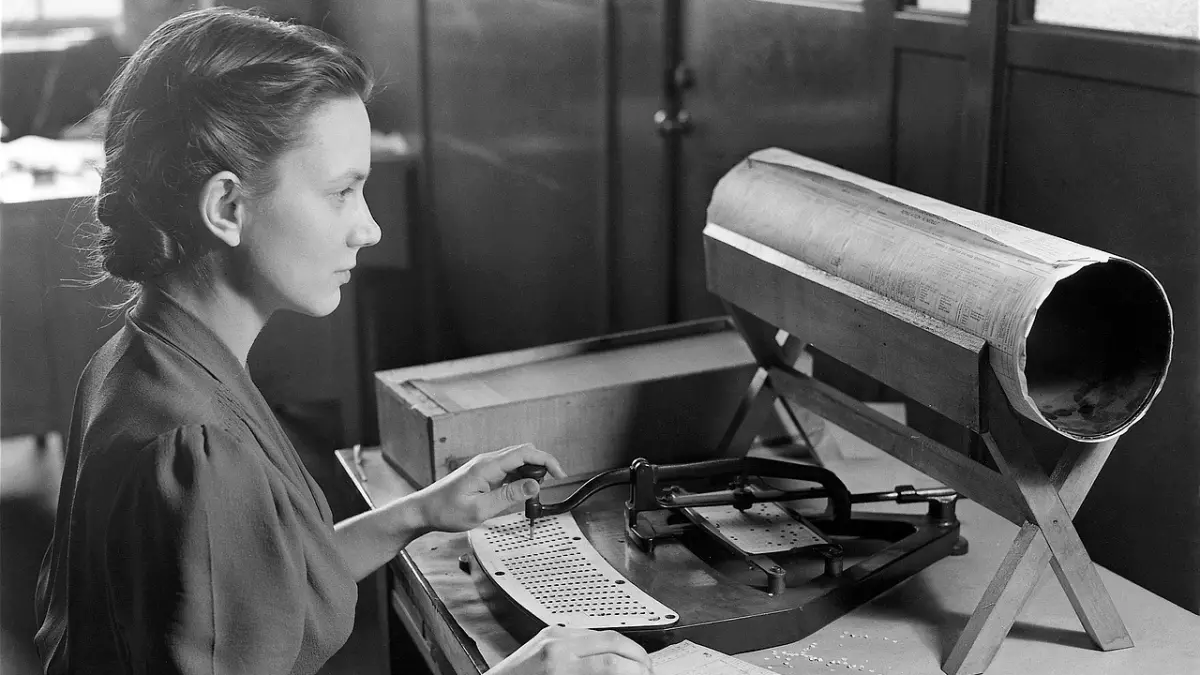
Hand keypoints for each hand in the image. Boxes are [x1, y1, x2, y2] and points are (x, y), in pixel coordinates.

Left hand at [414, 444, 566, 532]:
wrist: (424, 510)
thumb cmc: (446, 511)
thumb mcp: (480, 509)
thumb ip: (509, 496)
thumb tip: (534, 485)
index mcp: (487, 466)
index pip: (525, 453)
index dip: (547, 461)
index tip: (560, 474)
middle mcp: (487, 461)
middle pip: (524, 452)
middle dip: (542, 465)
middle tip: (551, 485)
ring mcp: (485, 466)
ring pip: (517, 460)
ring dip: (531, 473)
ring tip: (533, 494)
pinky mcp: (484, 473)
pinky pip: (508, 469)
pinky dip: (520, 477)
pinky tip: (520, 493)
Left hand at [492, 626, 652, 674]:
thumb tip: (621, 674)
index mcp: (559, 665)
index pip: (612, 663)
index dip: (636, 669)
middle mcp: (556, 644)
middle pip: (613, 640)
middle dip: (637, 655)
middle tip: (648, 669)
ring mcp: (552, 634)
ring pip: (601, 633)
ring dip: (623, 647)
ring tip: (633, 664)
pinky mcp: (549, 632)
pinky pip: (585, 633)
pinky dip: (603, 644)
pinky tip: (610, 656)